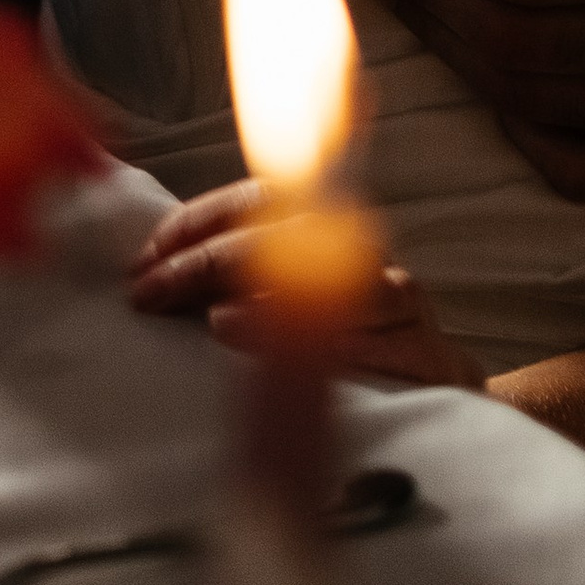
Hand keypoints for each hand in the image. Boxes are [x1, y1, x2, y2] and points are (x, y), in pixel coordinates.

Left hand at [127, 180, 483, 386]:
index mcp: (326, 224)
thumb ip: (237, 274)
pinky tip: (306, 361)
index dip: (197, 220)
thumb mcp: (288, 293)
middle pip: (284, 237)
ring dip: (271, 303)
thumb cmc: (346, 334)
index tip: (147, 256)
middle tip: (155, 291)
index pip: (256, 198)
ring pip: (338, 281)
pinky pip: (387, 344)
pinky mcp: (429, 354)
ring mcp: (399, 299)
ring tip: (217, 321)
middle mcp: (362, 249)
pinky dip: (341, 348)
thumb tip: (154, 270)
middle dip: (209, 262)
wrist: (437, 386)